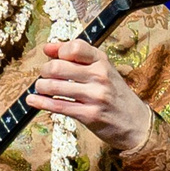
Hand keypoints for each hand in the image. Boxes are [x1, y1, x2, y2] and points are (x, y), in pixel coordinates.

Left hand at [29, 37, 154, 153]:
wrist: (136, 123)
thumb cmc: (115, 95)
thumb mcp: (103, 71)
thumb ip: (76, 57)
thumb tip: (47, 48)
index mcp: (103, 62)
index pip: (74, 47)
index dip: (59, 51)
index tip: (55, 57)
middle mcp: (100, 77)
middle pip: (57, 67)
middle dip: (44, 71)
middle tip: (45, 76)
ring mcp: (95, 96)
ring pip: (53, 87)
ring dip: (41, 87)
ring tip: (41, 88)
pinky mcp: (89, 115)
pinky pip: (57, 106)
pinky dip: (40, 102)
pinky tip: (33, 100)